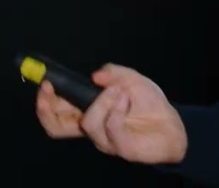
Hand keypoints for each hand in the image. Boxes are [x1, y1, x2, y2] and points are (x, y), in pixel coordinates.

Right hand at [35, 63, 188, 164]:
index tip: (44, 82)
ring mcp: (104, 139)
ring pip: (88, 122)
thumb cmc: (150, 104)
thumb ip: (114, 73)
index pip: (58, 112)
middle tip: (50, 89)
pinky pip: (111, 128)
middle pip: (56, 127)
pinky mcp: (120, 147)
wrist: (173, 124)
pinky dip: (118, 111)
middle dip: (46, 108)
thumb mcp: (133, 79)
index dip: (45, 100)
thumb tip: (95, 74)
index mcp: (90, 112)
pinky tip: (128, 101)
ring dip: (103, 101)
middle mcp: (92, 127)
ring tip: (121, 91)